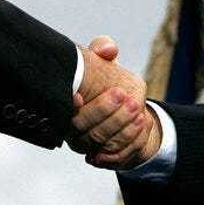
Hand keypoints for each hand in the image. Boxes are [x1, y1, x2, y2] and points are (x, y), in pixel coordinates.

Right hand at [67, 36, 160, 168]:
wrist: (122, 101)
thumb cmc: (105, 77)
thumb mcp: (103, 59)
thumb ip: (102, 48)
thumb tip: (108, 50)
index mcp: (65, 108)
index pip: (61, 112)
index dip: (68, 106)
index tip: (80, 97)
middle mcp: (72, 130)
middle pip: (83, 130)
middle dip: (103, 113)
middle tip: (122, 96)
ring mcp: (89, 146)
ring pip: (102, 144)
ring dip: (121, 128)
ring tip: (137, 108)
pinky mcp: (106, 157)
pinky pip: (117, 156)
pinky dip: (130, 141)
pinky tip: (142, 122)